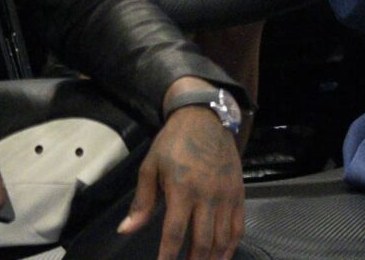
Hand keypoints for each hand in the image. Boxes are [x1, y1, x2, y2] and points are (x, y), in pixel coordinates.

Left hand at [118, 78, 243, 259]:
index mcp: (183, 190)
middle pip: (203, 240)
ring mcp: (226, 194)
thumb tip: (126, 230)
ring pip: (223, 237)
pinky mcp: (239, 191)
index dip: (168, 256)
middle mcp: (208, 195)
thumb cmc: (173, 143)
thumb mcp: (150, 167)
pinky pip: (239, 224)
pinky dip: (232, 244)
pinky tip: (224, 255)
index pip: (175, 233)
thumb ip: (142, 202)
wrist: (206, 117)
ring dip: (214, 258)